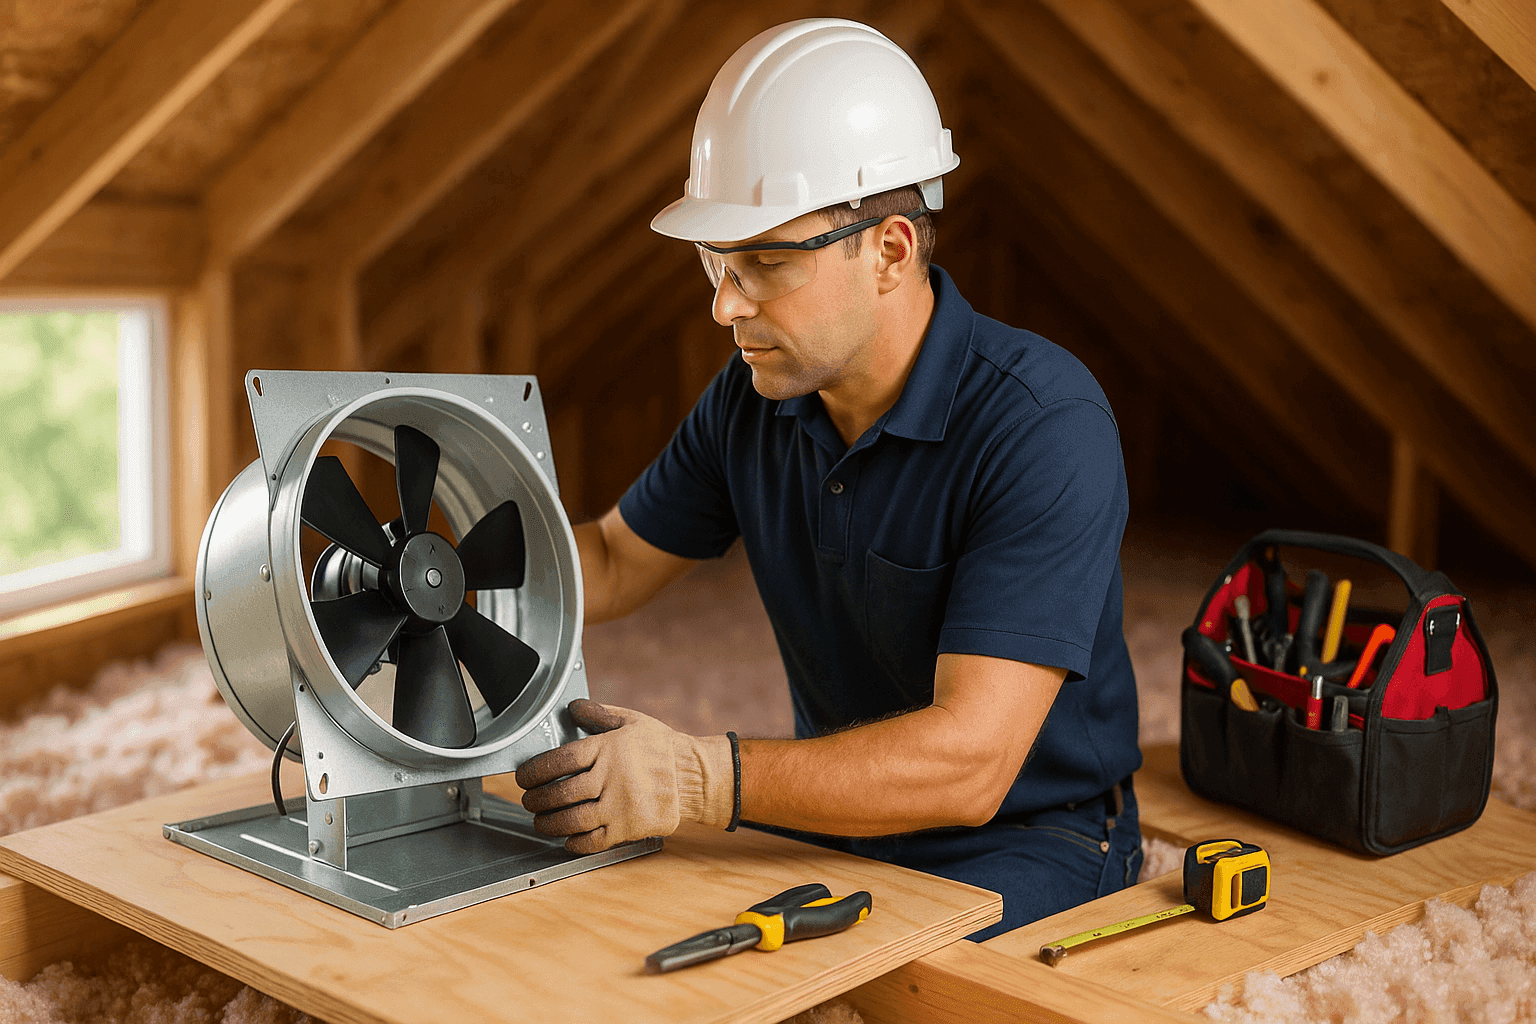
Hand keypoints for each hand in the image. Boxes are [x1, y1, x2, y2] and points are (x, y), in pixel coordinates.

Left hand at [515, 699, 732, 853]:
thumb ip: (599, 714)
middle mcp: (611, 777)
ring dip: (548, 823)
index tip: (524, 777)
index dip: (535, 770)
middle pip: (560, 793)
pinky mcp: (628, 829)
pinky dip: (574, 842)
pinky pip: (592, 842)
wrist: (693, 776)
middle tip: (529, 801)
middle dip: (536, 799)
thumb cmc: (661, 747)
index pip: (560, 759)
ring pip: (571, 820)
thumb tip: (572, 706)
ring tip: (541, 821)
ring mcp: (619, 806)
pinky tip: (567, 838)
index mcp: (608, 748)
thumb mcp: (631, 721)